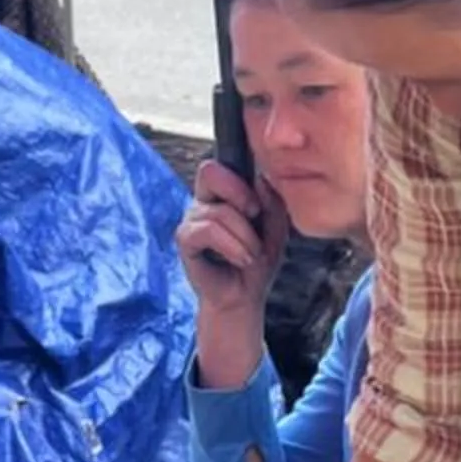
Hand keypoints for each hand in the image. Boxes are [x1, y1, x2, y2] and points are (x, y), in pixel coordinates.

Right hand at [176, 157, 287, 387]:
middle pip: (209, 171)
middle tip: (255, 217)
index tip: (259, 205)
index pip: (223, 164)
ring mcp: (191, 219)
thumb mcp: (275, 227)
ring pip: (219, 212)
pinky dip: (231, 246)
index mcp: (223, 193)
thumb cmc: (257, 260)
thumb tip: (261, 179)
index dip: (243, 178)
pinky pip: (207, 231)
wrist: (246, 297)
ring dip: (245, 236)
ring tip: (252, 255)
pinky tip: (242, 260)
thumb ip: (272, 200)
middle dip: (239, 194)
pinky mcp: (185, 241)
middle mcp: (203, 201)